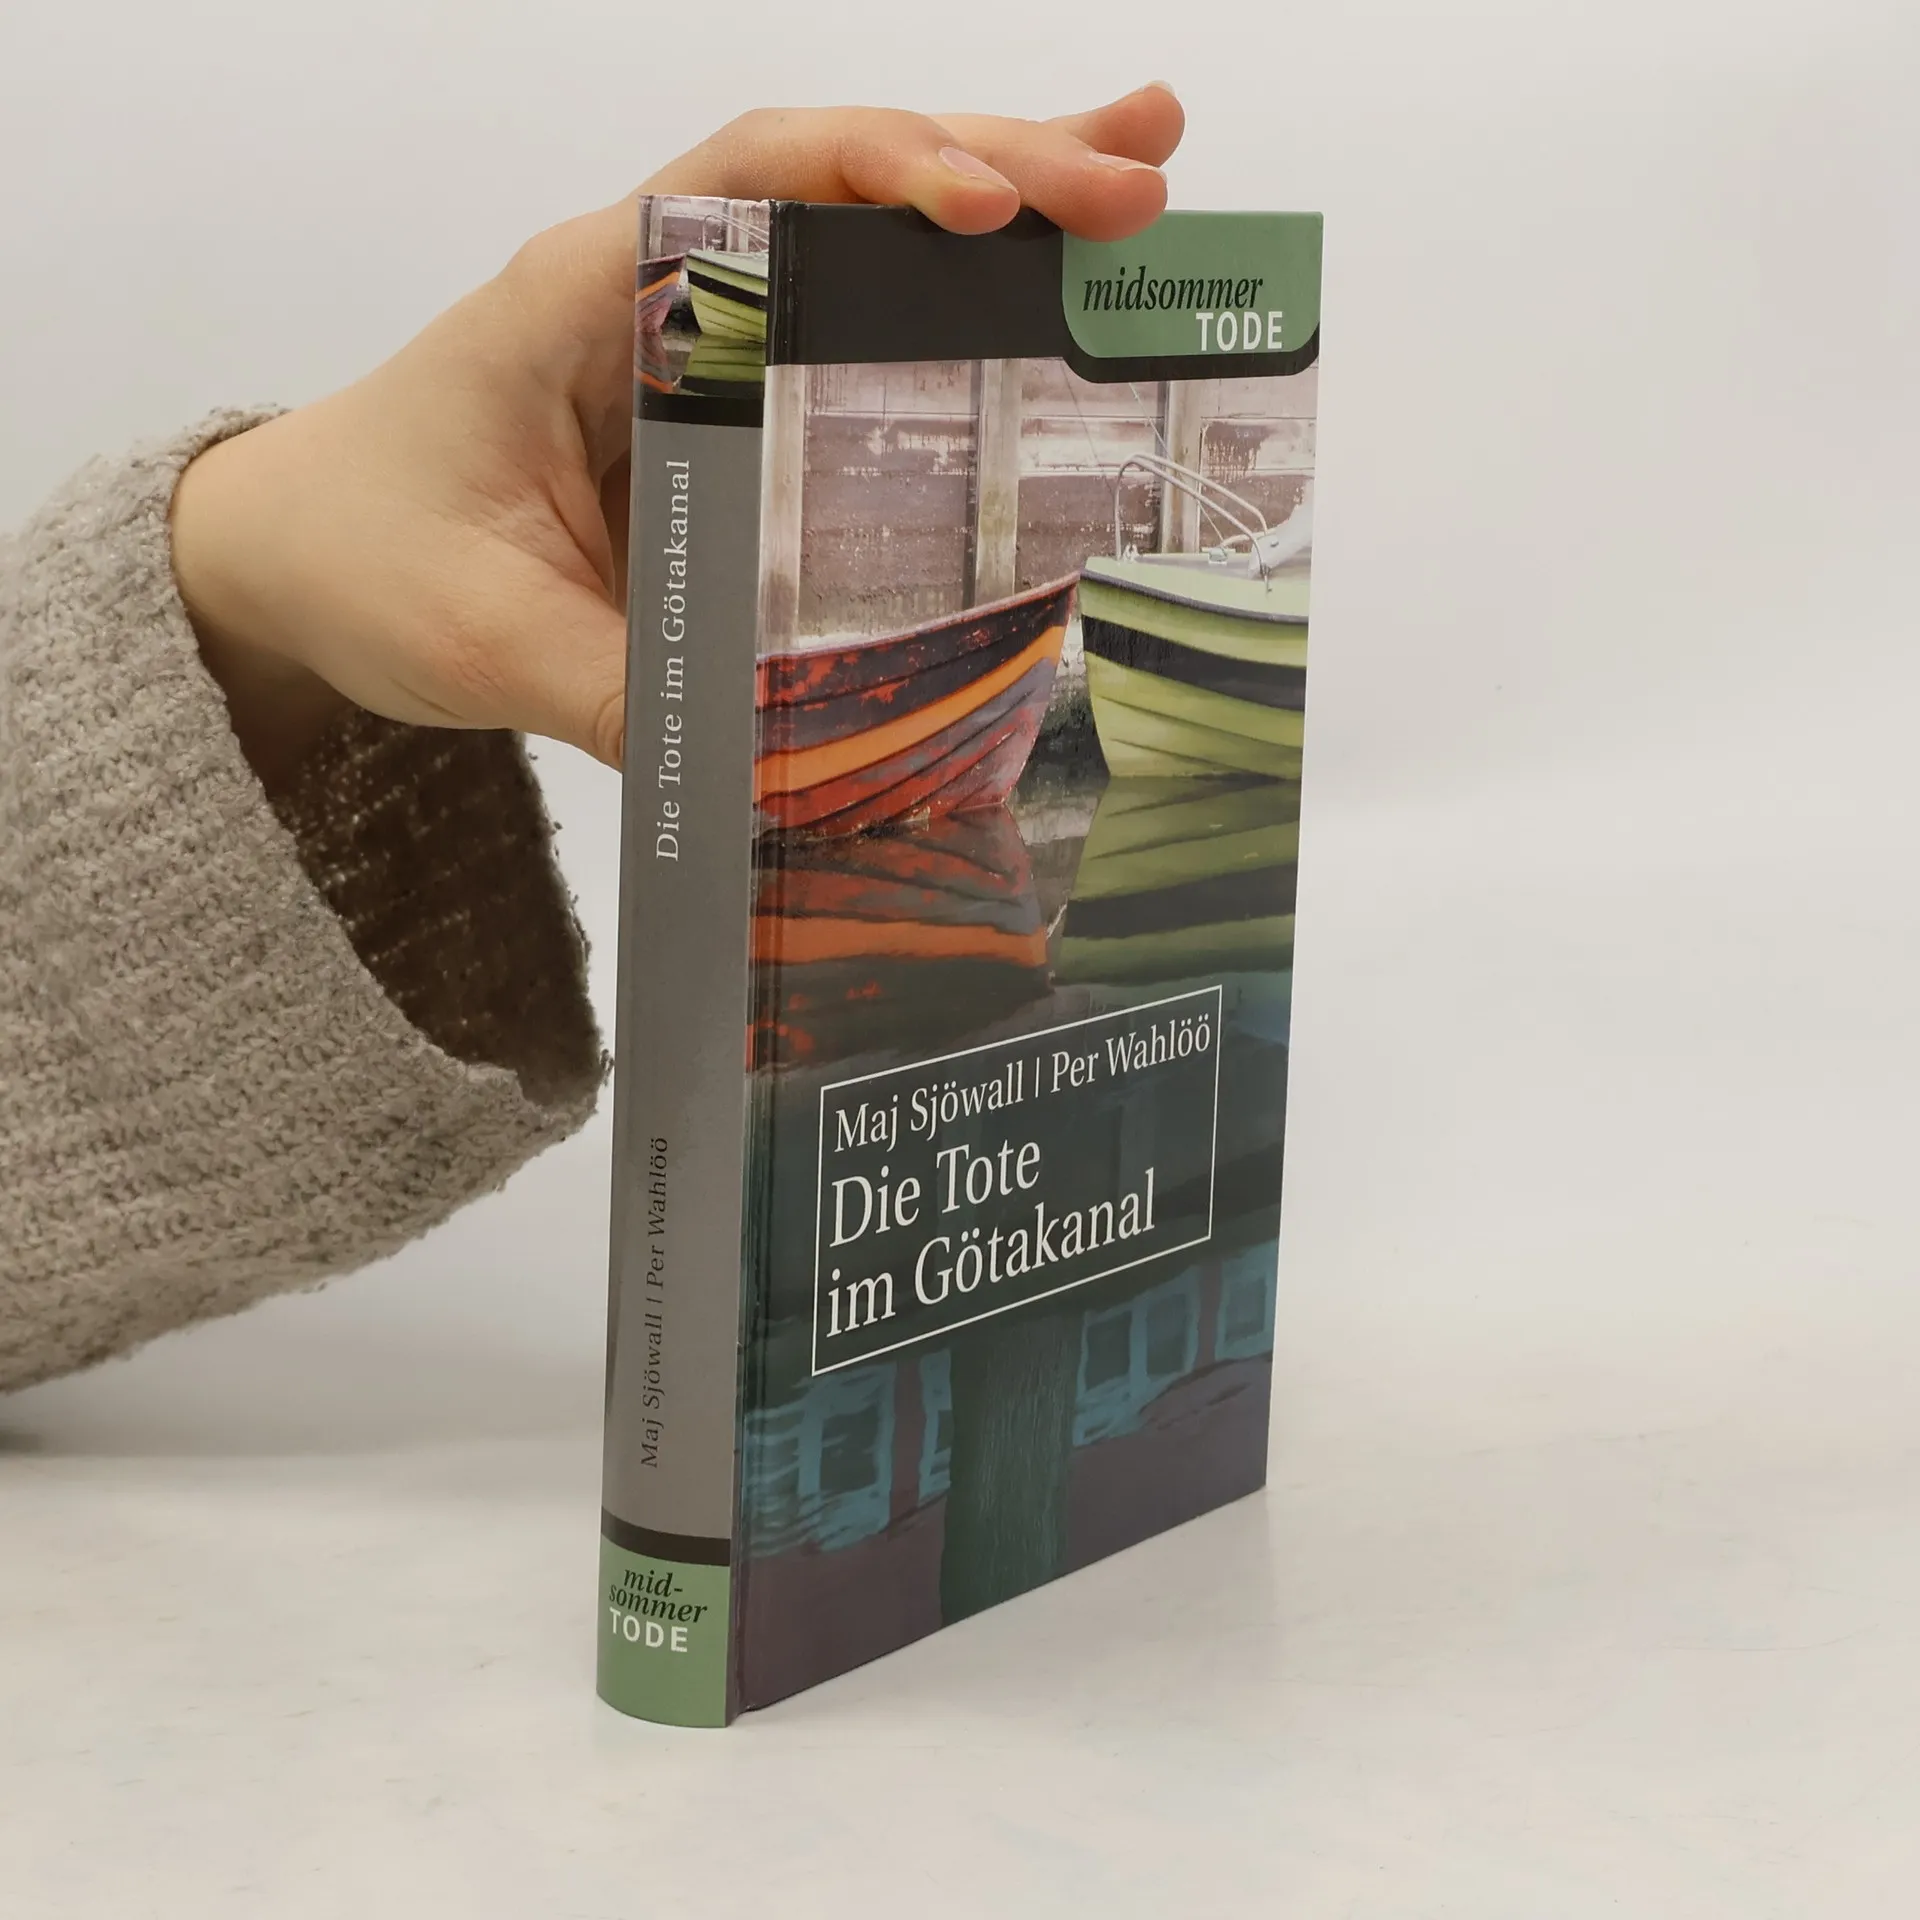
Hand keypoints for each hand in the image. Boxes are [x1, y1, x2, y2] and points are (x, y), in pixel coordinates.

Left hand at [171, 88, 1185, 784]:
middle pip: (840, 181)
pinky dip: (946, 304)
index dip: (880, 177)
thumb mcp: (490, 642)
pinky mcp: (715, 394)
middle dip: (1003, 167)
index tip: (992, 207)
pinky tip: (1037, 297)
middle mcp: (648, 284)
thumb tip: (791, 780)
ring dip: (1004, 197)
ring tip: (1143, 176)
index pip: (749, 184)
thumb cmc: (364, 562)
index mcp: (582, 297)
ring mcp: (691, 332)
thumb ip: (627, 697)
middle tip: (1146, 180)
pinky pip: (842, 326)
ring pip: (858, 234)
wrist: (294, 561)